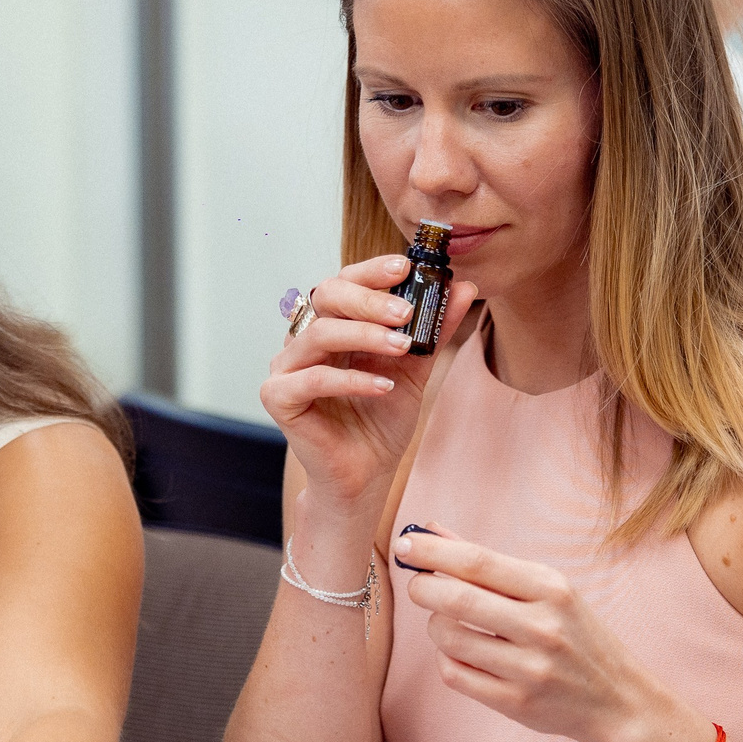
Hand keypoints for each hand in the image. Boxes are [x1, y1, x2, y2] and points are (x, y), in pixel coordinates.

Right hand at [261, 255, 477, 520]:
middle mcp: (304, 341)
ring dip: (364, 335)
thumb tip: (464, 287)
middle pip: (326, 297)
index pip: (344, 283)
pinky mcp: (278, 399)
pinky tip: (383, 386)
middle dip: (369, 299)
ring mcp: (286, 368)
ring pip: (319, 335)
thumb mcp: (416, 370)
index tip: (405, 265)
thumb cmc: (381, 421)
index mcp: (331, 326)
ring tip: (403, 346)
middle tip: (406, 311)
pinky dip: (351, 380)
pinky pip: (313, 380)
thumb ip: (434, 330)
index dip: (371, 271)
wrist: (367, 476)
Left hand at [393, 524, 669, 741]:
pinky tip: (461, 652)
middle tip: (418, 585)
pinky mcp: (515, 703)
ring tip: (447, 621)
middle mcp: (542, 627)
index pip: (478, 562)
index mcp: (551, 589)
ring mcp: (529, 669)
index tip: (404, 545)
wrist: (616, 700)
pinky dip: (447, 659)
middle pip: (457, 599)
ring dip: (435, 625)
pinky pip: (455, 674)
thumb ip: (488, 562)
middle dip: (424, 587)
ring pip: (449, 638)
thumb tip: (430, 531)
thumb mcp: (547, 589)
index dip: (432, 552)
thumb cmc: (574, 634)